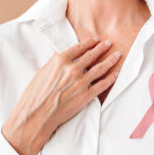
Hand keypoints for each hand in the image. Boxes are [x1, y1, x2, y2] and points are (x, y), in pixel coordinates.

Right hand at [1, 37, 120, 154]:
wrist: (37, 115)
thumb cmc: (36, 95)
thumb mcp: (42, 72)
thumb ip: (54, 63)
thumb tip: (61, 56)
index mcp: (60, 61)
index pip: (79, 48)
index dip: (89, 42)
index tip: (96, 40)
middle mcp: (72, 69)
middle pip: (92, 55)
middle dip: (102, 48)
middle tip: (109, 43)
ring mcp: (81, 82)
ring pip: (101, 68)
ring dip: (111, 60)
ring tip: (117, 55)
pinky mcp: (86, 95)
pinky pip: (103, 84)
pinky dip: (111, 78)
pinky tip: (116, 73)